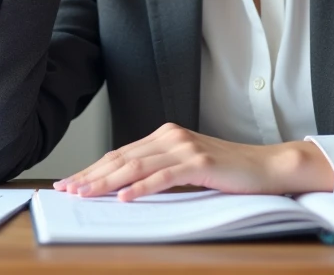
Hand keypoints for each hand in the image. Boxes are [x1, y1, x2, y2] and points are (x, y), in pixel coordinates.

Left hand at [51, 123, 333, 201]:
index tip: (71, 183)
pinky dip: (141, 188)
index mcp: (166, 136)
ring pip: (136, 166)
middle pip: (122, 158)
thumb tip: (125, 187)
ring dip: (107, 182)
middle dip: (91, 175)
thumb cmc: (228, 171)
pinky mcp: (199, 163)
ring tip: (86, 194)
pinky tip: (124, 197)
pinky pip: (164, 177)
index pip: (121, 153)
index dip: (93, 168)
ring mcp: (185, 148)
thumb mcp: (188, 167)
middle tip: (67, 190)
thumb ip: (160, 169)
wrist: (267, 167)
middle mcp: (171, 137)